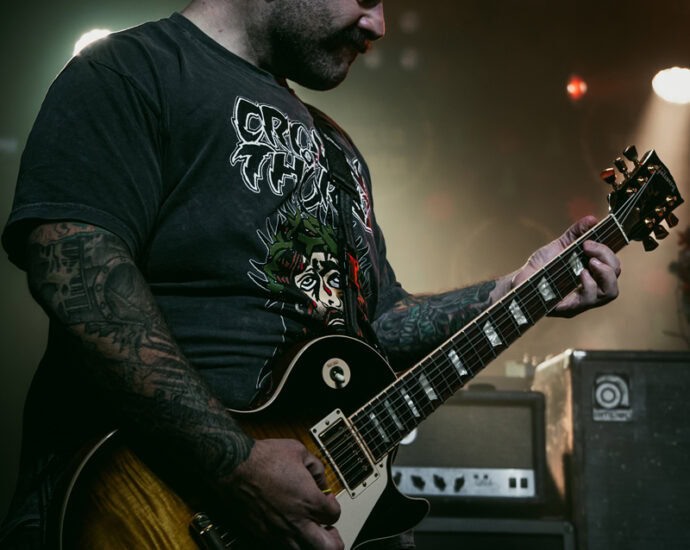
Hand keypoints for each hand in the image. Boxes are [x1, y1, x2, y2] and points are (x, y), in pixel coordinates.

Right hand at [222, 438, 342, 549]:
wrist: (233, 466)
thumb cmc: (263, 458)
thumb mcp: (299, 451)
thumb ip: (316, 468)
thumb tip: (320, 479)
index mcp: (309, 501)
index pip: (334, 515)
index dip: (333, 506)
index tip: (327, 499)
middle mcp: (296, 521)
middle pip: (328, 546)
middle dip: (333, 538)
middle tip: (330, 529)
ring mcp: (278, 531)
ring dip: (312, 542)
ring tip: (310, 530)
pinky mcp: (262, 534)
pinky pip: (283, 546)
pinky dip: (292, 541)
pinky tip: (289, 528)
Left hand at [512, 216, 620, 317]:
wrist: (520, 280)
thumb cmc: (541, 266)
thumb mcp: (559, 246)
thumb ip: (576, 233)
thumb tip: (592, 219)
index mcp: (592, 273)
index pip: (614, 266)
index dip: (608, 252)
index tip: (589, 241)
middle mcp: (590, 288)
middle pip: (615, 277)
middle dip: (607, 257)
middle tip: (588, 248)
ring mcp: (582, 301)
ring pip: (610, 292)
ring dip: (605, 273)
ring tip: (591, 261)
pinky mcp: (570, 309)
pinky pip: (590, 300)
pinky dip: (590, 284)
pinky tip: (581, 273)